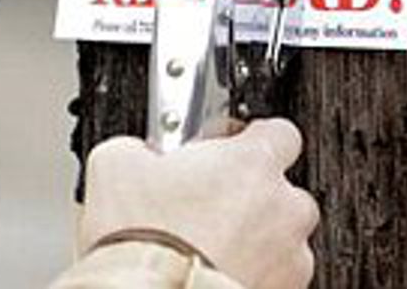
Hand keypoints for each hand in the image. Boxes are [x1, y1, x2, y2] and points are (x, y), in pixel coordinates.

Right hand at [79, 120, 318, 288]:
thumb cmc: (144, 241)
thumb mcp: (116, 165)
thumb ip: (143, 146)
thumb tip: (139, 152)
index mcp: (254, 162)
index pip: (278, 132)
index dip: (248, 140)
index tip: (224, 150)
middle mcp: (284, 207)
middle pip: (283, 189)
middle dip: (252, 195)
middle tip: (209, 204)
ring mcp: (290, 256)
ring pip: (284, 237)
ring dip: (256, 238)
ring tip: (211, 246)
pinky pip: (277, 275)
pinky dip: (255, 273)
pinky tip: (215, 271)